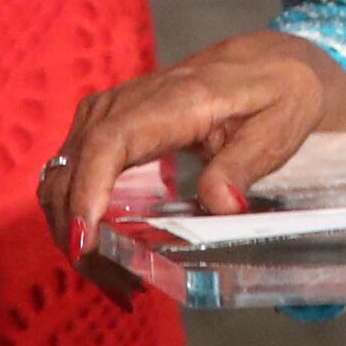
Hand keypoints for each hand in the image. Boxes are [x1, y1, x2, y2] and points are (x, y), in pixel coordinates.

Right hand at [35, 31, 345, 263]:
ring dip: (73, 228)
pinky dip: (76, 212)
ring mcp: (113, 110)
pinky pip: (74, 168)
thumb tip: (222, 205)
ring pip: (64, 170)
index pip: (110, 141)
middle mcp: (131, 100)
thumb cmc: (280, 91)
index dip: (88, 190)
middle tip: (118, 286)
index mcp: (176, 99)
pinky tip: (106, 251)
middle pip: (75, 163)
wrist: (271, 60)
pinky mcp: (109, 124)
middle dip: (77, 230)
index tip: (84, 240)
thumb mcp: (281, 125)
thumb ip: (246, 162)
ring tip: (116, 280)